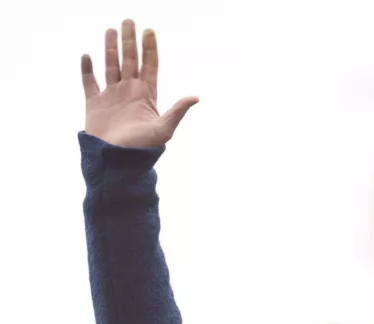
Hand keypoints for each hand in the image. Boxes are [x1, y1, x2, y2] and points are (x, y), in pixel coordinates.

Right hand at [81, 20, 197, 147]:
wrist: (117, 162)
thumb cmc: (142, 149)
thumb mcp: (164, 129)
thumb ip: (177, 111)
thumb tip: (196, 97)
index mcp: (146, 96)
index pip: (149, 66)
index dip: (150, 48)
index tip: (149, 30)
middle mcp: (129, 92)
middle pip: (130, 60)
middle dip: (129, 41)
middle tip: (128, 21)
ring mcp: (112, 97)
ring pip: (111, 66)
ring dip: (110, 48)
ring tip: (110, 30)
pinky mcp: (94, 104)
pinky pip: (89, 82)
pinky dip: (87, 69)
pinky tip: (87, 56)